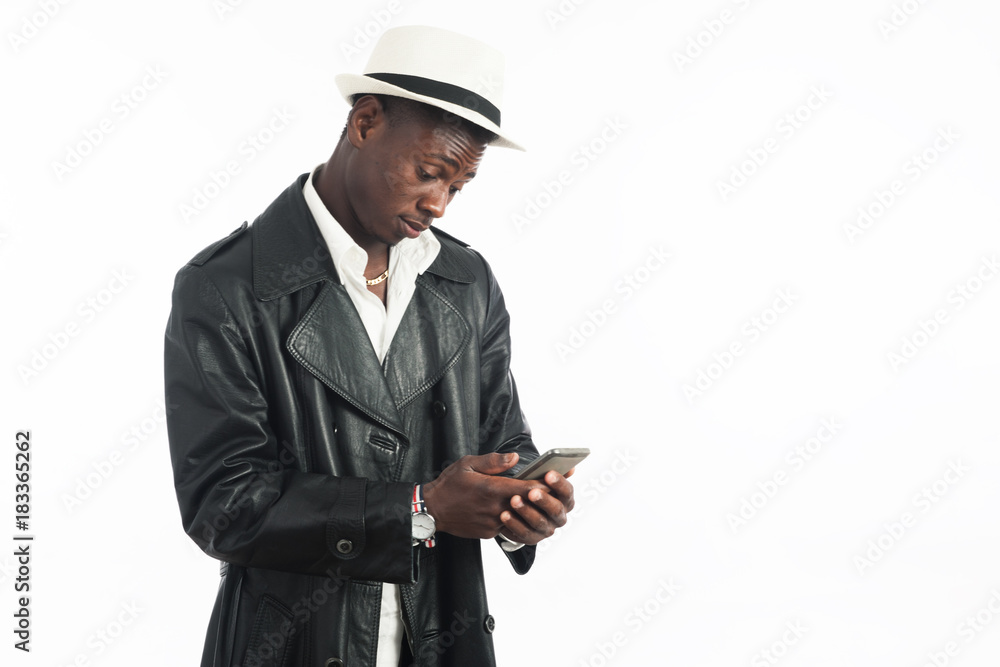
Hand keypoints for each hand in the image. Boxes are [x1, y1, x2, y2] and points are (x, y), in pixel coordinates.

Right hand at [423, 453, 545, 539]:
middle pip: (529, 504)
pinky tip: (517, 511)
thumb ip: (494, 461)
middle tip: (555, 490)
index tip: (557, 478)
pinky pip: (508, 525)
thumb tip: (515, 458)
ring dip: (530, 510)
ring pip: (520, 517)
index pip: (527, 488)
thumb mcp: (468, 464)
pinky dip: (515, 518)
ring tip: (539, 501)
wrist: (432, 511)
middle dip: (542, 497)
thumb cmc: (449, 485)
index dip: (545, 484)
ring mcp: (493, 523)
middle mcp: (495, 508)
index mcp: (492, 489)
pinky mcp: (490, 533)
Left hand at [499, 469, 574, 545]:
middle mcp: (559, 516)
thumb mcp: (534, 475)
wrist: (511, 504)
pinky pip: (524, 534)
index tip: (548, 474)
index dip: (560, 483)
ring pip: (539, 522)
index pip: (567, 492)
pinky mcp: (532, 538)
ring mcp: (547, 529)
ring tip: (514, 500)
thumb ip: (545, 469)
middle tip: (532, 492)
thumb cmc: (527, 486)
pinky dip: (514, 524)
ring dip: (526, 511)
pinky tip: (504, 514)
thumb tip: (565, 467)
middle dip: (544, 500)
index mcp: (564, 499)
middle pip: (556, 510)